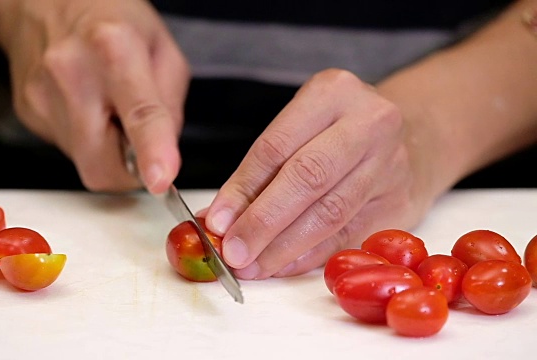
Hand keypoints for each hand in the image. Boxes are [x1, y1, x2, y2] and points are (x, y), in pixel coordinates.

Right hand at [0, 0, 189, 192]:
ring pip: (85, 162)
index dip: (151, 152)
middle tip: (136, 136)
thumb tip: (164, 154)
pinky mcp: (28, 112)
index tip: (160, 180)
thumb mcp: (162, 47)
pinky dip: (87, 139)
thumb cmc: (110, 18)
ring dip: (106, 149)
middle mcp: (71, 72)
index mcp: (114, 47)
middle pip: (102, 163)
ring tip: (106, 106)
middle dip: (128, 168)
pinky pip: (68, 150)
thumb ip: (171, 104)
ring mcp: (42, 95)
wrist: (41, 2)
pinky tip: (85, 105)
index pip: (138, 113)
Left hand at [203, 69, 436, 279]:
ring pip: (329, 213)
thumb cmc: (338, 132)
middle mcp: (368, 123)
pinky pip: (348, 236)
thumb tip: (217, 219)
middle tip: (233, 253)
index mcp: (333, 92)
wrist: (413, 136)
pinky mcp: (400, 202)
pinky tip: (283, 266)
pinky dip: (310, 256)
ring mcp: (391, 164)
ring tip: (252, 266)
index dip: (243, 189)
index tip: (217, 222)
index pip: (277, 146)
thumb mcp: (301, 128)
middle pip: (307, 178)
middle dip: (263, 221)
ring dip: (283, 246)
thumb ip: (261, 172)